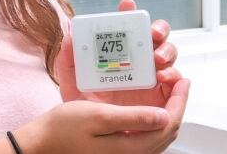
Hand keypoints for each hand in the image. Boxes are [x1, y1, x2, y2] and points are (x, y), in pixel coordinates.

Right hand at [11, 81, 189, 153]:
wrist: (43, 144)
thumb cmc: (64, 129)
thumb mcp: (98, 116)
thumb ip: (132, 117)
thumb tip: (163, 115)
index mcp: (132, 147)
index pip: (169, 123)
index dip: (180, 100)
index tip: (183, 80)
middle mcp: (133, 153)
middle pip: (168, 129)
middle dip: (177, 104)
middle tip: (178, 82)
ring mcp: (126, 152)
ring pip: (158, 133)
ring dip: (167, 111)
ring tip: (167, 90)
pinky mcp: (118, 149)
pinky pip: (145, 135)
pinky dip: (152, 118)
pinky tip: (148, 106)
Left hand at [57, 0, 182, 107]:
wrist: (96, 135)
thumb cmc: (86, 107)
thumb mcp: (73, 85)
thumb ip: (68, 63)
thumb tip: (69, 38)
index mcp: (119, 53)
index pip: (127, 28)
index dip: (129, 13)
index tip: (127, 5)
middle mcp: (139, 60)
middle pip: (156, 37)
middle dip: (158, 29)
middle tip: (151, 35)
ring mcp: (153, 76)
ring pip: (169, 55)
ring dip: (167, 51)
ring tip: (158, 60)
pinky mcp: (164, 94)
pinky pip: (177, 82)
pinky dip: (177, 78)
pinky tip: (167, 78)